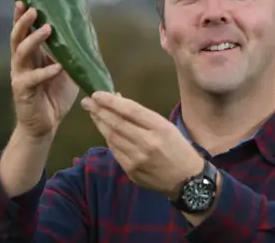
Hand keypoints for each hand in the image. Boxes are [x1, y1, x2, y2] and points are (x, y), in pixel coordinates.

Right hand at [10, 1, 78, 137]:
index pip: (23, 31)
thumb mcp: (67, 70)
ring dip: (35, 39)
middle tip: (33, 8)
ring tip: (48, 28)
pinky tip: (57, 67)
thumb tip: (88, 35)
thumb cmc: (55, 95)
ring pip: (21, 53)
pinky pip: (33, 79)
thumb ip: (71, 53)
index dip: (22, 16)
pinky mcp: (23, 91)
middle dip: (23, 21)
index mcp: (31, 55)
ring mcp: (20, 76)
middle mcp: (21, 62)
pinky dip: (46, 72)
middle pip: (17, 37)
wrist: (46, 124)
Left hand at [81, 91, 203, 198]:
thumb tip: (118, 102)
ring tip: (93, 113)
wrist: (187, 181)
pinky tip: (104, 131)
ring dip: (100, 123)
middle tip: (87, 101)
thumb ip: (143, 117)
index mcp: (160, 128)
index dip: (111, 101)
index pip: (130, 110)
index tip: (97, 94)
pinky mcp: (131, 171)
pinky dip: (108, 139)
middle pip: (117, 123)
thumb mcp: (167, 127)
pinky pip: (115, 151)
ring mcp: (137, 159)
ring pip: (112, 137)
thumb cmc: (178, 149)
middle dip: (99, 110)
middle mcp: (147, 142)